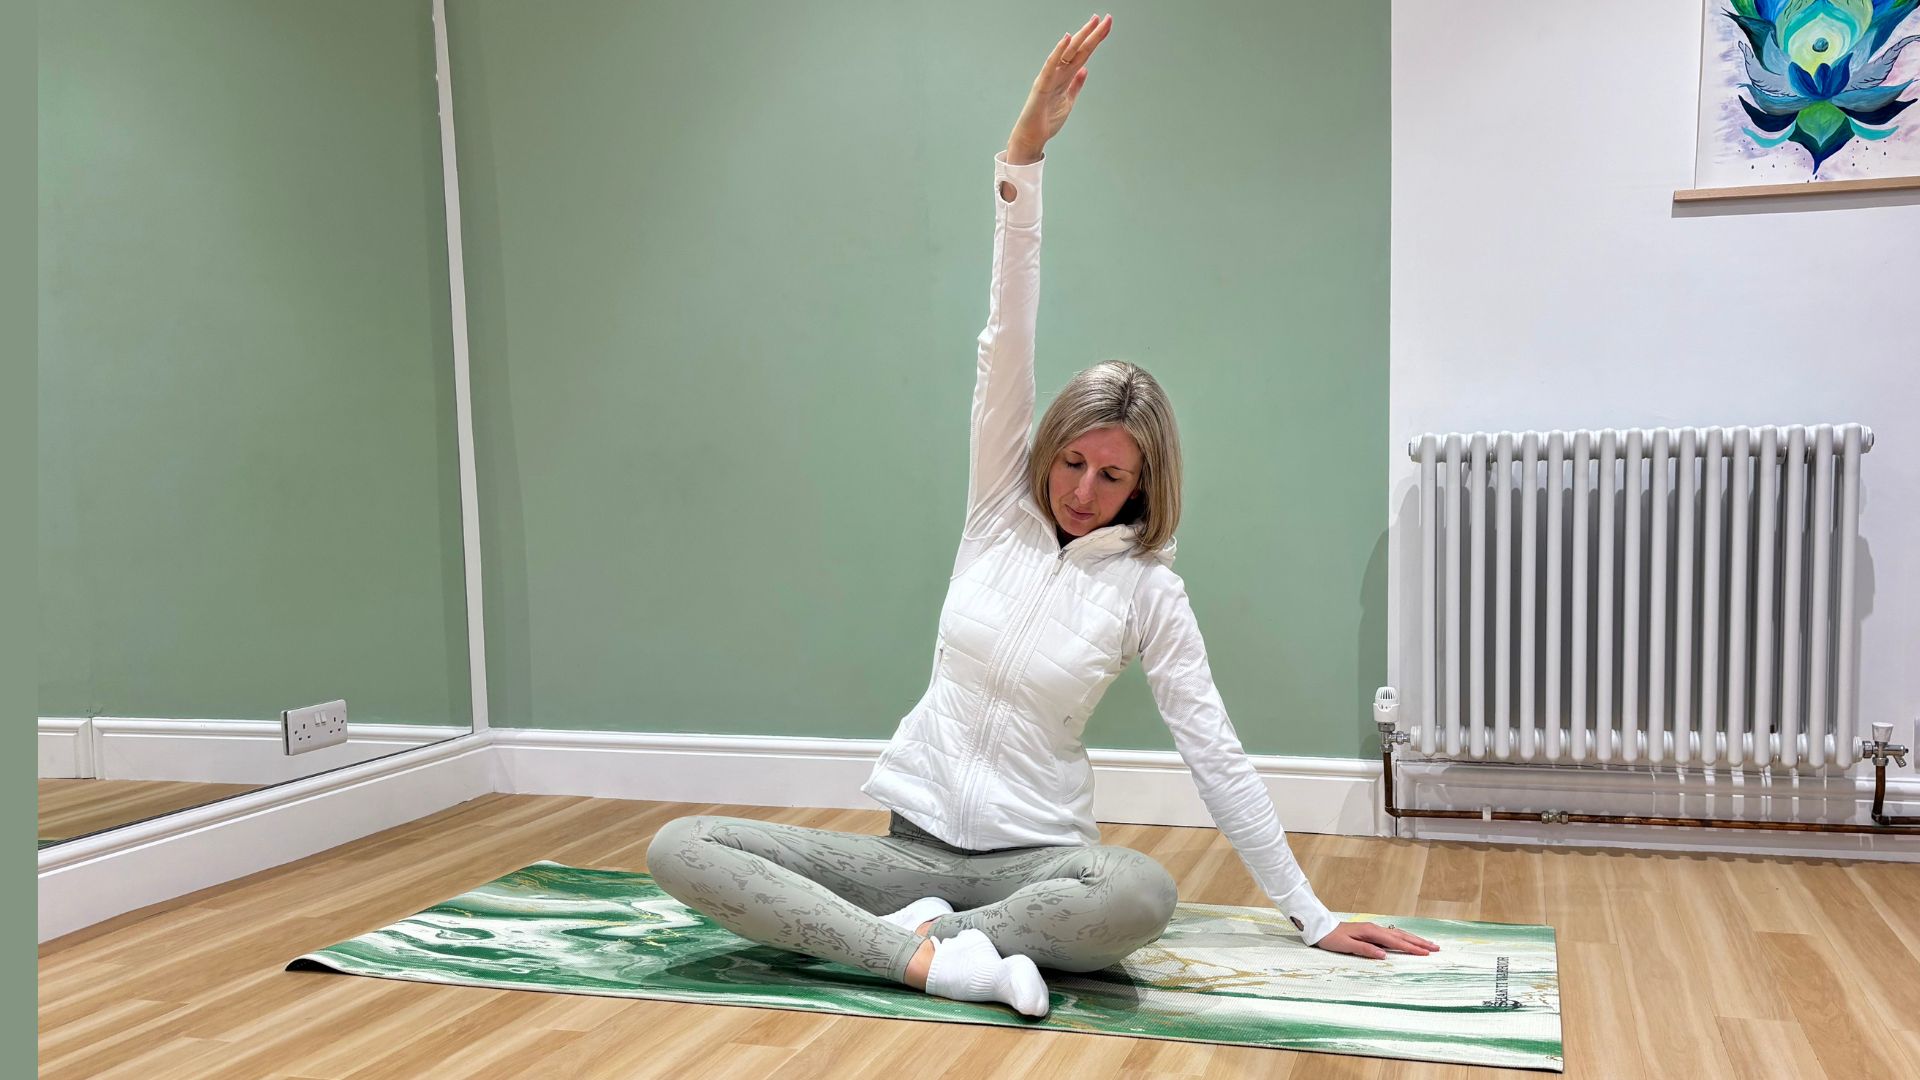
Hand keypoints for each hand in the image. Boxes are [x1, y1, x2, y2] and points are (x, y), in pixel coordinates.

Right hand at [1007, 14, 1112, 164]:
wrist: (1033, 136)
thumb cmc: (1047, 120)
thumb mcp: (1068, 101)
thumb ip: (1076, 85)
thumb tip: (1084, 70)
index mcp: (1066, 76)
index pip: (1084, 54)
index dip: (1095, 40)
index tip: (1106, 26)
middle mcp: (1058, 72)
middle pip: (1078, 49)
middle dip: (1092, 34)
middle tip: (1105, 18)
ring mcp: (1050, 77)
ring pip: (1068, 53)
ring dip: (1080, 37)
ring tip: (1092, 23)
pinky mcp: (1042, 85)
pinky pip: (1051, 65)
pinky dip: (1058, 52)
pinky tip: (1067, 39)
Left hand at [1312, 921, 1440, 959]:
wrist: (1322, 929)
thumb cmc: (1333, 939)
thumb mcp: (1346, 946)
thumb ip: (1366, 950)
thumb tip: (1384, 955)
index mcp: (1372, 932)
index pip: (1396, 941)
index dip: (1412, 948)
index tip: (1426, 953)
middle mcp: (1376, 929)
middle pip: (1402, 936)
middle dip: (1419, 942)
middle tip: (1436, 948)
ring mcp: (1375, 930)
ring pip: (1399, 934)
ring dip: (1414, 939)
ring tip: (1429, 944)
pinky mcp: (1372, 932)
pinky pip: (1393, 935)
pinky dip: (1405, 938)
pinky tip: (1409, 940)